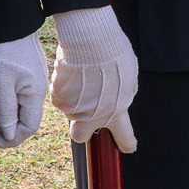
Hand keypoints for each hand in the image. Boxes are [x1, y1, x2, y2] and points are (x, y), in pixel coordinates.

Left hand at [0, 32, 47, 147]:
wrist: (9, 23)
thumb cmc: (3, 50)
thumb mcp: (0, 83)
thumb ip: (6, 110)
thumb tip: (10, 134)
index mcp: (34, 93)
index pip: (29, 128)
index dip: (11, 139)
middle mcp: (37, 90)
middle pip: (25, 120)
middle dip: (6, 128)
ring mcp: (33, 82)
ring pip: (21, 109)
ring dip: (4, 116)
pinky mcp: (27, 75)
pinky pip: (19, 97)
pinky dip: (6, 103)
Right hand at [50, 6, 138, 151]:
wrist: (92, 40)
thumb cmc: (113, 53)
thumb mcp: (128, 75)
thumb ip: (123, 92)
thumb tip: (118, 98)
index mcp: (117, 110)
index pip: (124, 134)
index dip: (126, 142)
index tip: (129, 147)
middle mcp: (95, 116)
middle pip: (80, 136)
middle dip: (81, 130)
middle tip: (83, 111)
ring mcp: (74, 109)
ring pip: (69, 110)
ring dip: (73, 98)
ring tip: (81, 74)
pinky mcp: (58, 98)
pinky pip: (59, 96)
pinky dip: (63, 86)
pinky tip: (70, 70)